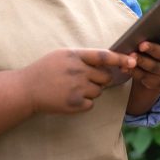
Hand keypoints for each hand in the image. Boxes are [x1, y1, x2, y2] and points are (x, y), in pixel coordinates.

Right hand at [19, 49, 136, 113]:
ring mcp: (77, 88)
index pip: (103, 56)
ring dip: (90, 91)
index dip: (120, 59)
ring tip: (72, 88)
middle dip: (100, 79)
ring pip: (98, 91)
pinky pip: (91, 104)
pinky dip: (84, 103)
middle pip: (105, 77)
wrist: (27, 89)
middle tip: (84, 79)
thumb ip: (82, 57)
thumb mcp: (61, 55)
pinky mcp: (75, 104)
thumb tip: (106, 61)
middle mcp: (78, 71)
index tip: (132, 61)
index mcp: (74, 56)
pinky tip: (69, 98)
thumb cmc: (45, 70)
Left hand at [130, 25, 159, 91]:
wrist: (157, 73)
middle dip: (153, 49)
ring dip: (141, 61)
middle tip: (142, 45)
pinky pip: (143, 77)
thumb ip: (155, 35)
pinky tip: (124, 67)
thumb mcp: (159, 42)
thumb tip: (141, 28)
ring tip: (131, 55)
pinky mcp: (156, 83)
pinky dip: (133, 71)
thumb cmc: (156, 48)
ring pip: (153, 67)